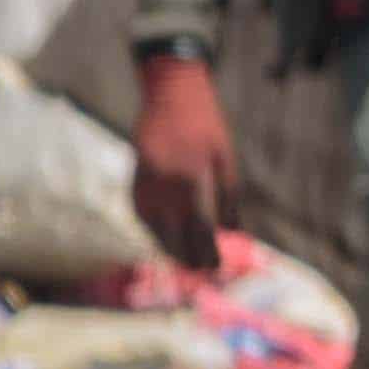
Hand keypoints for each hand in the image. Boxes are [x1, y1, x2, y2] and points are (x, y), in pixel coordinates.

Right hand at [129, 50, 236, 269]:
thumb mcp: (225, 158)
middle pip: (175, 235)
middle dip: (188, 258)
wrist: (171, 94)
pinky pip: (142, 214)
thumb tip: (233, 232)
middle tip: (202, 274)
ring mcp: (146, 182)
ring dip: (170, 247)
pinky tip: (166, 238)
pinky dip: (154, 229)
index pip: (200, 228)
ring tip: (185, 262)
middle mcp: (165, 185)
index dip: (207, 253)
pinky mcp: (135, 178)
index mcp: (192, 180)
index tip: (217, 269)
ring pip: (155, 228)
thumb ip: (229, 197)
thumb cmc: (206, 125)